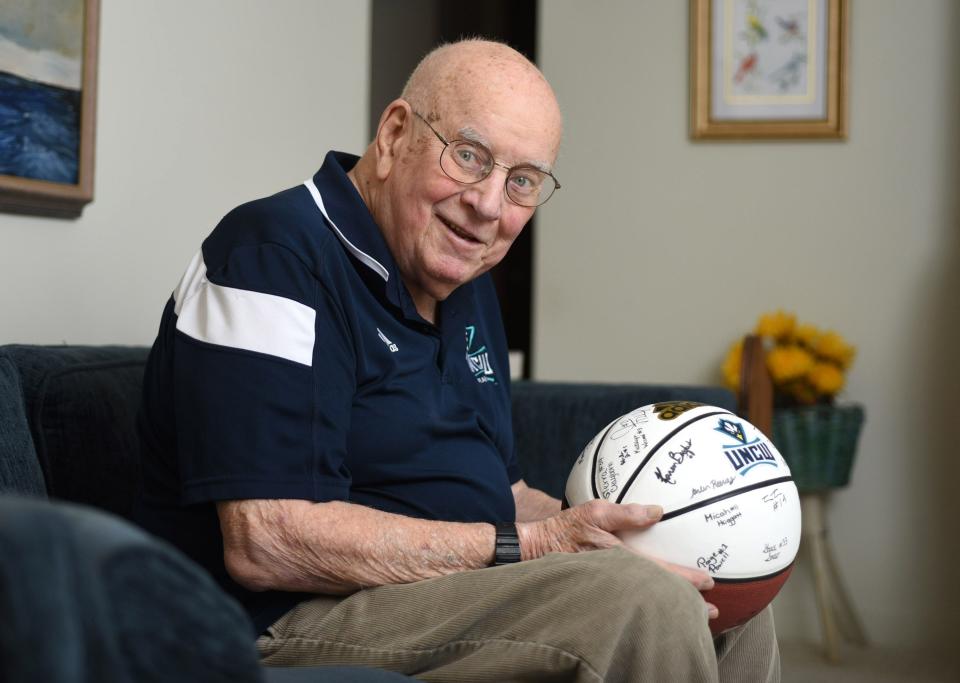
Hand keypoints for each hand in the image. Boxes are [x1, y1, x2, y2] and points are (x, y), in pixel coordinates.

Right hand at [516, 500, 717, 617]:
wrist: (535, 550)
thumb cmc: (565, 528)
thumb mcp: (595, 511)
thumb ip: (626, 512)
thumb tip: (658, 511)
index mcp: (619, 558)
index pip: (659, 571)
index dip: (684, 578)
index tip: (708, 582)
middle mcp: (617, 578)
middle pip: (658, 596)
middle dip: (686, 605)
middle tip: (713, 611)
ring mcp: (610, 589)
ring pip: (648, 603)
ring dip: (672, 609)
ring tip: (697, 617)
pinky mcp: (604, 592)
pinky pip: (633, 602)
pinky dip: (652, 606)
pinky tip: (664, 609)